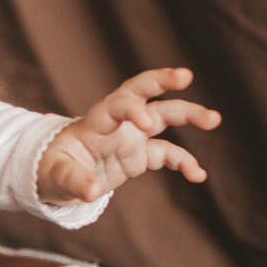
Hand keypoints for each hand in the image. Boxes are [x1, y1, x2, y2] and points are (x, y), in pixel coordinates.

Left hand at [38, 68, 221, 205]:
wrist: (57, 177)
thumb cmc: (51, 170)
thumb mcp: (55, 176)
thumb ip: (74, 181)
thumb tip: (91, 192)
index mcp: (95, 122)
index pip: (116, 105)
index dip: (131, 109)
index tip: (144, 123)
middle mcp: (117, 124)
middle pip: (142, 93)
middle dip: (163, 81)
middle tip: (186, 75)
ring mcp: (132, 137)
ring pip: (164, 117)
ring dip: (189, 115)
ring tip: (214, 120)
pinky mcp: (141, 155)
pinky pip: (168, 154)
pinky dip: (184, 163)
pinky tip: (199, 175)